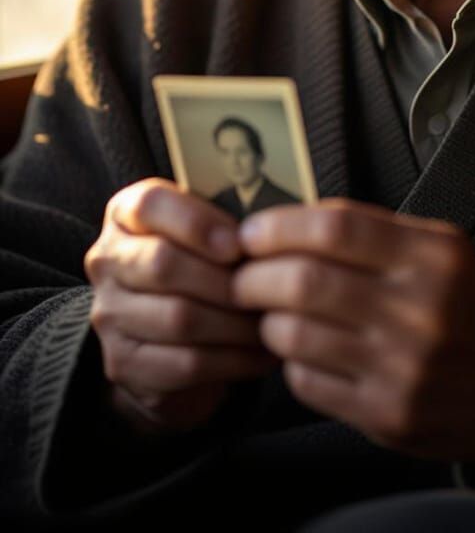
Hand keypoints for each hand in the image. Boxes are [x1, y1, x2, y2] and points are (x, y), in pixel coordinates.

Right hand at [85, 178, 274, 432]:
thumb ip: (224, 221)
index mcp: (125, 214)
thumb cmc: (200, 267)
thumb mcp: (204, 232)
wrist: (164, 339)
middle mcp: (107, 261)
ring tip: (273, 320)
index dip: (196, 222)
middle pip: (163, 263)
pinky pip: (186, 363)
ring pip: (179, 317)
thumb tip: (269, 232)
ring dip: (236, 322)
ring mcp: (109, 315)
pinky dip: (234, 359)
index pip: (149, 204)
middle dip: (224, 278)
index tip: (238, 244)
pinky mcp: (123, 364)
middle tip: (268, 288)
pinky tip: (262, 353)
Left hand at [231, 199, 474, 470]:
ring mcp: (402, 368)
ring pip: (294, 335)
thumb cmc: (472, 308)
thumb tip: (290, 221)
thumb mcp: (442, 250)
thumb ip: (375, 233)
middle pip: (304, 282)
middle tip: (242, 276)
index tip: (251, 232)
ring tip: (269, 314)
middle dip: (254, 276)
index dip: (279, 226)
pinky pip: (307, 383)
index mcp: (432, 257)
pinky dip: (291, 363)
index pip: (335, 229)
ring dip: (266, 321)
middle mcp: (419, 311)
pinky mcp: (387, 416)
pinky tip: (302, 352)